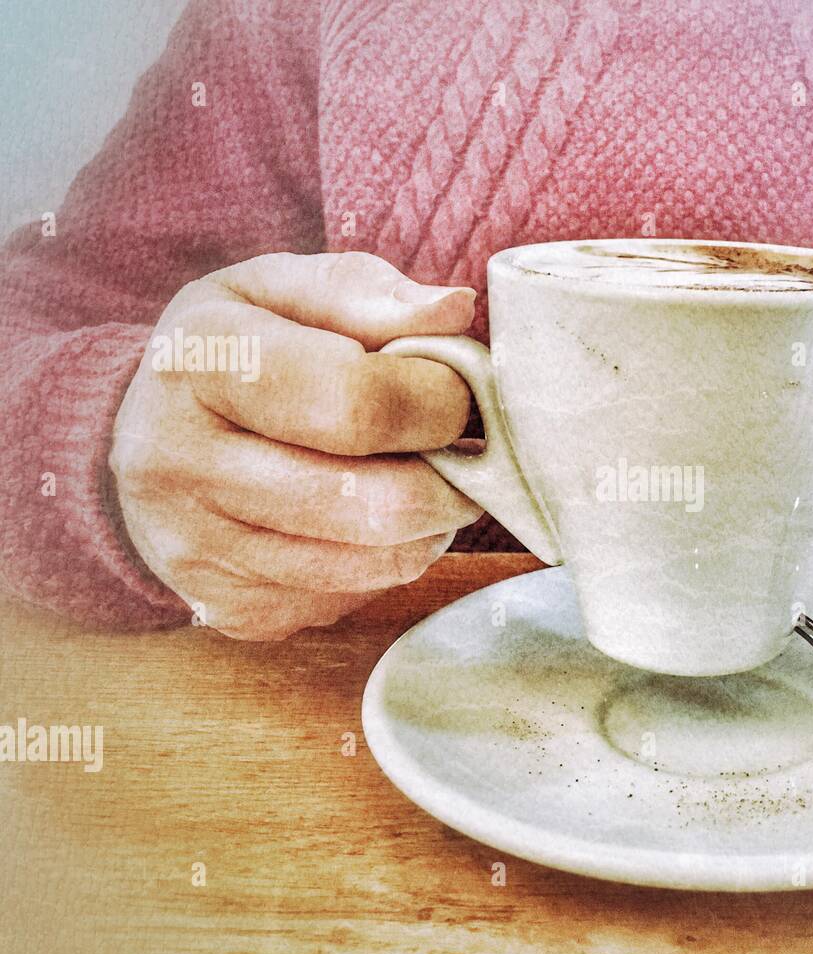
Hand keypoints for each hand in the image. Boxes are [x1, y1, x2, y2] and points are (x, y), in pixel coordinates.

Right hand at [110, 251, 482, 638]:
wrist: (148, 433)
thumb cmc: (234, 349)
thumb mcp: (282, 291)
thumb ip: (370, 296)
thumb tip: (454, 311)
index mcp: (199, 361)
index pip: (355, 402)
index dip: (437, 401)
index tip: (461, 391)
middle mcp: (180, 463)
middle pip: (373, 502)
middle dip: (453, 479)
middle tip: (469, 451)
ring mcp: (198, 549)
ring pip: (376, 562)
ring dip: (432, 525)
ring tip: (429, 482)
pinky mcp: (228, 608)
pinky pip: (354, 598)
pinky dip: (389, 560)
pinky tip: (375, 520)